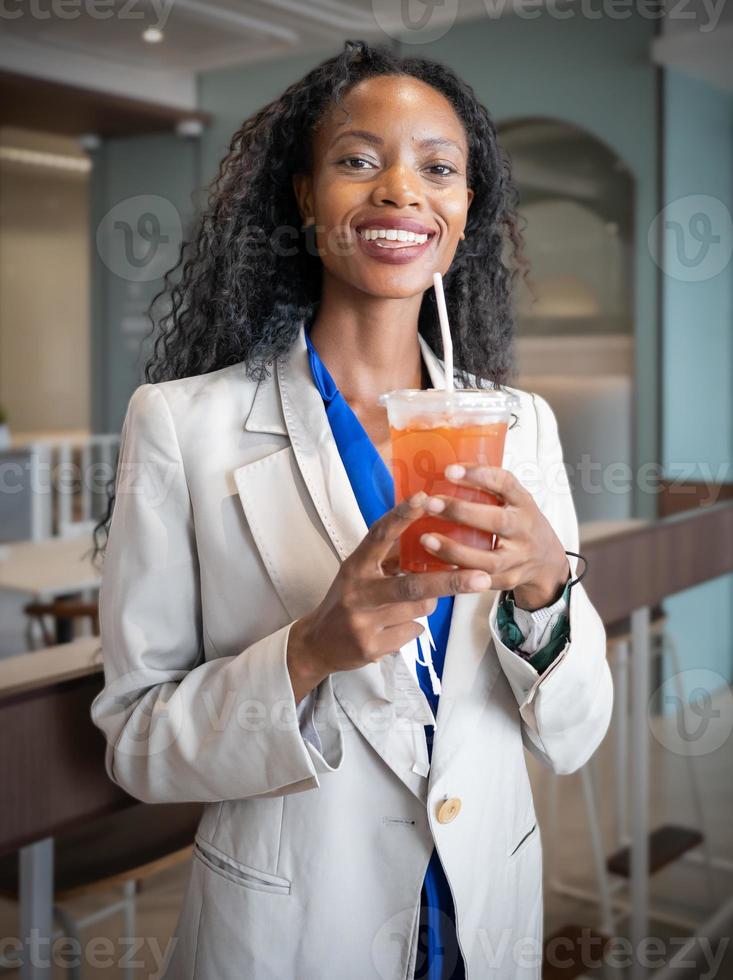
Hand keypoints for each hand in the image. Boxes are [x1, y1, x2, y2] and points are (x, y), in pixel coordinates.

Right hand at [286, 491, 497, 703]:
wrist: (318, 644)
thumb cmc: (347, 601)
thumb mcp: (360, 573)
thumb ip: (388, 557)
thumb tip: (429, 534)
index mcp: (355, 566)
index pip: (379, 535)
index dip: (402, 516)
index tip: (426, 498)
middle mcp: (358, 592)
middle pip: (412, 585)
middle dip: (450, 581)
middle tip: (480, 577)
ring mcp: (363, 622)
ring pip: (420, 610)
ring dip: (427, 605)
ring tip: (406, 605)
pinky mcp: (371, 647)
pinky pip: (413, 632)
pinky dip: (411, 628)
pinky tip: (391, 628)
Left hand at [417, 465, 569, 612]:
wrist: (546, 561)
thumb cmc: (521, 523)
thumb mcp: (515, 500)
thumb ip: (490, 486)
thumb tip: (449, 469)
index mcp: (524, 504)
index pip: (505, 484)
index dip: (478, 475)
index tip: (449, 470)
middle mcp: (524, 531)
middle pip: (496, 521)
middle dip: (461, 512)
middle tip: (431, 503)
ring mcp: (517, 559)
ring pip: (487, 559)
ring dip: (454, 550)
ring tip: (426, 539)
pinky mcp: (506, 580)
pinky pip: (480, 580)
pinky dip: (457, 573)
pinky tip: (435, 565)